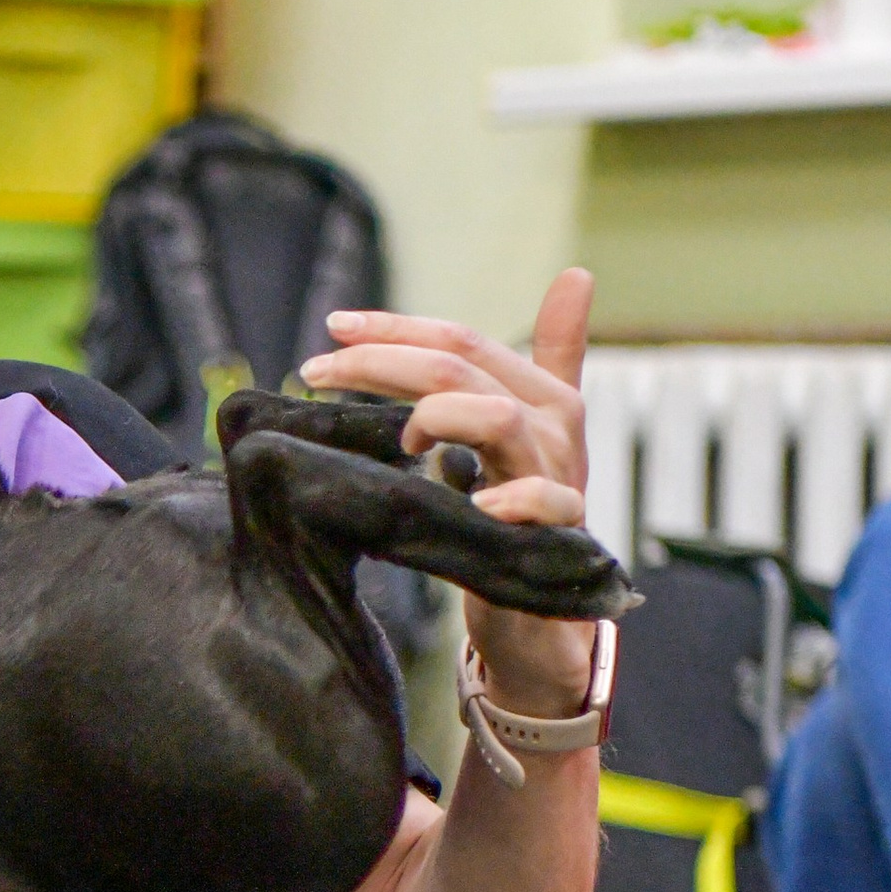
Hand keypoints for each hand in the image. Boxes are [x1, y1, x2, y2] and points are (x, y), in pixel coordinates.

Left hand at [299, 267, 600, 711]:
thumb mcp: (520, 435)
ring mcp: (558, 477)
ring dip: (437, 417)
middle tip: (315, 372)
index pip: (461, 341)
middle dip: (380, 362)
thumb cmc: (524, 516)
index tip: (332, 328)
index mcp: (541, 395)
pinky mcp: (561, 532)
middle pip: (461, 369)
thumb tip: (575, 276)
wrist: (547, 615)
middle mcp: (553, 426)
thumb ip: (529, 363)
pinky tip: (474, 501)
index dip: (394, 329)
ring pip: (499, 418)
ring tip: (403, 440)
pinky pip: (546, 501)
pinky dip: (511, 498)